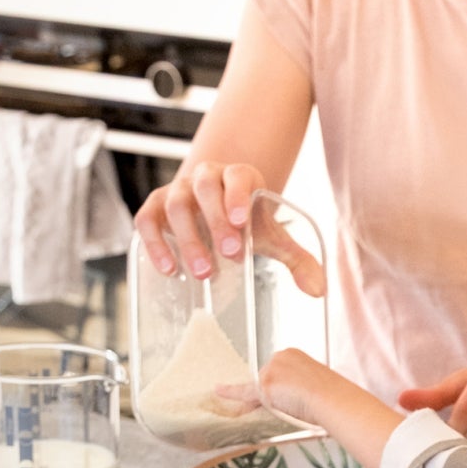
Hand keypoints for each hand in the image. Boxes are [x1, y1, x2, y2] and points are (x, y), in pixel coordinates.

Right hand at [134, 167, 325, 297]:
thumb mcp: (272, 236)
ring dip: (187, 238)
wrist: (216, 211)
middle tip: (228, 255)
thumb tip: (319, 290)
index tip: (243, 223)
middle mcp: (204, 178)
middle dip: (215, 222)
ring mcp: (176, 191)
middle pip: (204, 189)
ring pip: (175, 204)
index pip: (237, 177)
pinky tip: (169, 269)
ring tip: (201, 272)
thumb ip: (297, 259)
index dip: (238, 196)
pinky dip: (154, 243)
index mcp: (237, 177)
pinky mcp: (155, 208)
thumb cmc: (245, 224)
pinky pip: (147, 220)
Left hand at [224, 347, 323, 426]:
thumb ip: (302, 387)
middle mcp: (281, 357)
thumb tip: (299, 399)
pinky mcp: (265, 383)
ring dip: (271, 402)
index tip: (287, 394)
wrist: (332, 399)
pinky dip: (230, 392)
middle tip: (295, 404)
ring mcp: (271, 369)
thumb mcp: (316, 385)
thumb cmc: (332, 396)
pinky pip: (244, 391)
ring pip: (260, 389)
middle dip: (274, 394)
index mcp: (295, 355)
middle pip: (267, 379)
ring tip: (295, 408)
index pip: (277, 370)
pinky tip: (218, 390)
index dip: (279, 386)